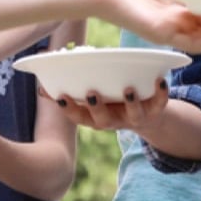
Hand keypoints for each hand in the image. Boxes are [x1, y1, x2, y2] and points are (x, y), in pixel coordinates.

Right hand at [44, 82, 168, 130]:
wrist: (149, 118)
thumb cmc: (112, 101)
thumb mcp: (92, 101)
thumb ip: (71, 91)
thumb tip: (40, 83)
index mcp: (96, 117)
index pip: (79, 117)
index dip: (69, 108)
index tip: (60, 95)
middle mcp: (114, 120)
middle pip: (103, 119)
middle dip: (97, 107)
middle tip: (91, 93)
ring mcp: (135, 117)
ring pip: (133, 114)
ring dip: (130, 103)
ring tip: (128, 89)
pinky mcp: (156, 111)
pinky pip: (160, 104)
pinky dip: (161, 93)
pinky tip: (160, 80)